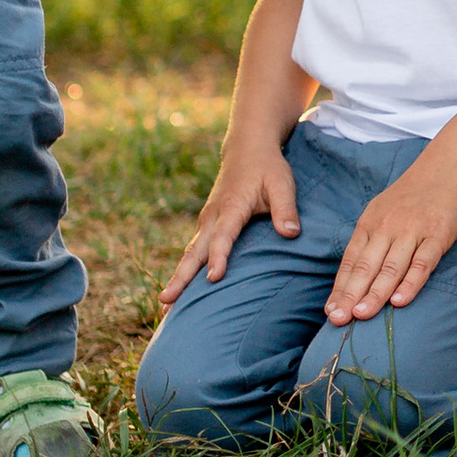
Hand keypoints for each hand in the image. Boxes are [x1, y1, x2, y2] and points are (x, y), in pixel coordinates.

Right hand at [157, 137, 299, 304]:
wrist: (248, 148)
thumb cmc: (268, 168)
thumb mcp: (282, 183)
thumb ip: (286, 209)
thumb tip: (291, 234)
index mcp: (231, 207)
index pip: (223, 237)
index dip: (218, 258)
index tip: (213, 279)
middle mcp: (212, 217)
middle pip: (193, 252)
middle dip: (180, 278)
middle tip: (166, 302)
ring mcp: (206, 222)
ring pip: (189, 254)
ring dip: (177, 279)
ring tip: (165, 307)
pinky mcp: (207, 226)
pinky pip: (194, 252)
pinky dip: (185, 272)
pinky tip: (180, 293)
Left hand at [324, 146, 456, 325]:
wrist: (446, 168)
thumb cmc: (412, 196)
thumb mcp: (382, 212)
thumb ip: (370, 240)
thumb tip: (353, 275)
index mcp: (370, 224)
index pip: (352, 261)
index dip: (341, 288)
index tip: (330, 311)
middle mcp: (387, 228)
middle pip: (366, 267)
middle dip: (350, 295)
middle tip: (338, 319)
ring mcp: (412, 231)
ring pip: (390, 268)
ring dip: (375, 293)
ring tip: (362, 315)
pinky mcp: (437, 236)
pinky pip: (422, 263)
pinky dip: (410, 283)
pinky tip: (400, 301)